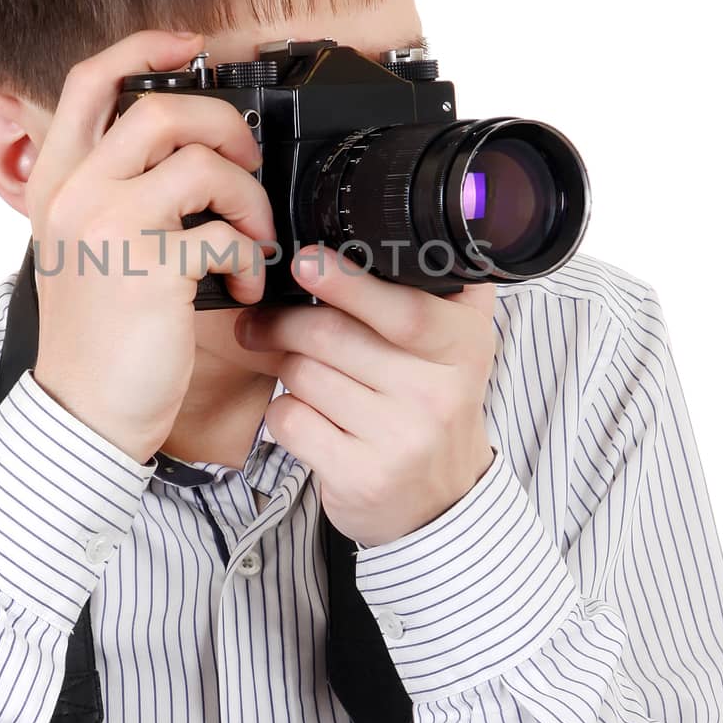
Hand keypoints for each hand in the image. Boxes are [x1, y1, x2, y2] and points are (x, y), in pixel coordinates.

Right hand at [26, 29, 276, 464]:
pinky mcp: (151, 268)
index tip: (189, 45)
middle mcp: (76, 195)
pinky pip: (226, 232)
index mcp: (55, 184)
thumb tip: (182, 156)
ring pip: (204, 165)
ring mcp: (110, 227)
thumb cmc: (95, 338)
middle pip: (163, 110)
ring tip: (251, 238)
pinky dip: (250, 257)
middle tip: (245, 162)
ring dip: (249, 199)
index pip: (88, 83)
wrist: (83, 414)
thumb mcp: (81, 249)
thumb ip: (112, 194)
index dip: (142, 47)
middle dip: (225, 126)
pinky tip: (241, 285)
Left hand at [235, 244, 497, 547]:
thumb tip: (384, 221)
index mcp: (464, 347)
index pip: (404, 310)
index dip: (348, 283)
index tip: (306, 261)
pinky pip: (290, 420)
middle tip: (259, 318)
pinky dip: (282, 411)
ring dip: (283, 365)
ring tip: (287, 364)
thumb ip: (437, 285)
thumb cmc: (433, 405)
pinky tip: (302, 413)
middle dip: (285, 321)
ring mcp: (400, 439)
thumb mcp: (457, 343)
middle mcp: (437, 394)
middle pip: (333, 337)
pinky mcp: (360, 476)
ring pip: (304, 375)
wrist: (440, 501)